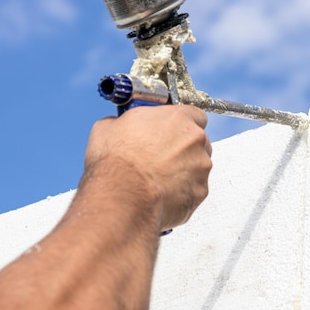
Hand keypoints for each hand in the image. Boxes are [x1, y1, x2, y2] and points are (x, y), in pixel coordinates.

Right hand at [84, 105, 211, 229]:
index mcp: (177, 118)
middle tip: (161, 157)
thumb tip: (119, 126)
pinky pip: (195, 189)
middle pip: (198, 141)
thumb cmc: (117, 162)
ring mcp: (201, 166)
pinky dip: (184, 192)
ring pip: (199, 166)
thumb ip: (125, 122)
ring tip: (159, 178)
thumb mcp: (109, 127)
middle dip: (183, 149)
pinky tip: (163, 193)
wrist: (124, 195)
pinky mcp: (200, 191)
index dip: (182, 124)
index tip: (172, 130)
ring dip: (185, 171)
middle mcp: (195, 140)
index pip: (194, 114)